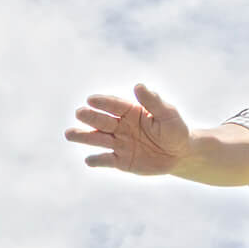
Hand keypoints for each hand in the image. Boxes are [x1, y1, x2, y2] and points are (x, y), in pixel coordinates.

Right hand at [64, 84, 190, 173]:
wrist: (178, 154)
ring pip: (97, 139)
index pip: (114, 105)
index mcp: (130, 111)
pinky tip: (90, 160)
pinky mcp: (119, 161)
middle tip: (79, 113)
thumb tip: (138, 85)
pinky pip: (105, 161)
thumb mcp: (168, 114)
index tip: (91, 99)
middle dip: (90, 117)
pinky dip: (97, 161)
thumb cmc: (174, 129)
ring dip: (84, 136)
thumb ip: (153, 102)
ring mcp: (118, 144)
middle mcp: (120, 126)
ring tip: (69, 134)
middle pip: (102, 121)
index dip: (103, 102)